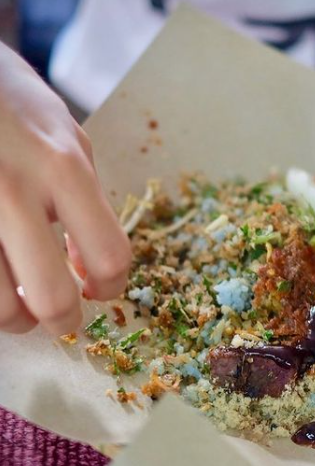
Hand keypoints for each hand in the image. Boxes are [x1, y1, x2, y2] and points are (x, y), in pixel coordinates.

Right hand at [0, 43, 130, 335]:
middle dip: (63, 321)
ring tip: (18, 307)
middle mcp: (12, 191)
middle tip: (62, 320)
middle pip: (51, 297)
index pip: (109, 255)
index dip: (111, 286)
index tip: (99, 291)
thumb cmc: (11, 103)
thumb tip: (86, 265)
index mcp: (63, 168)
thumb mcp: (67, 137)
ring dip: (15, 319)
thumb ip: (85, 200)